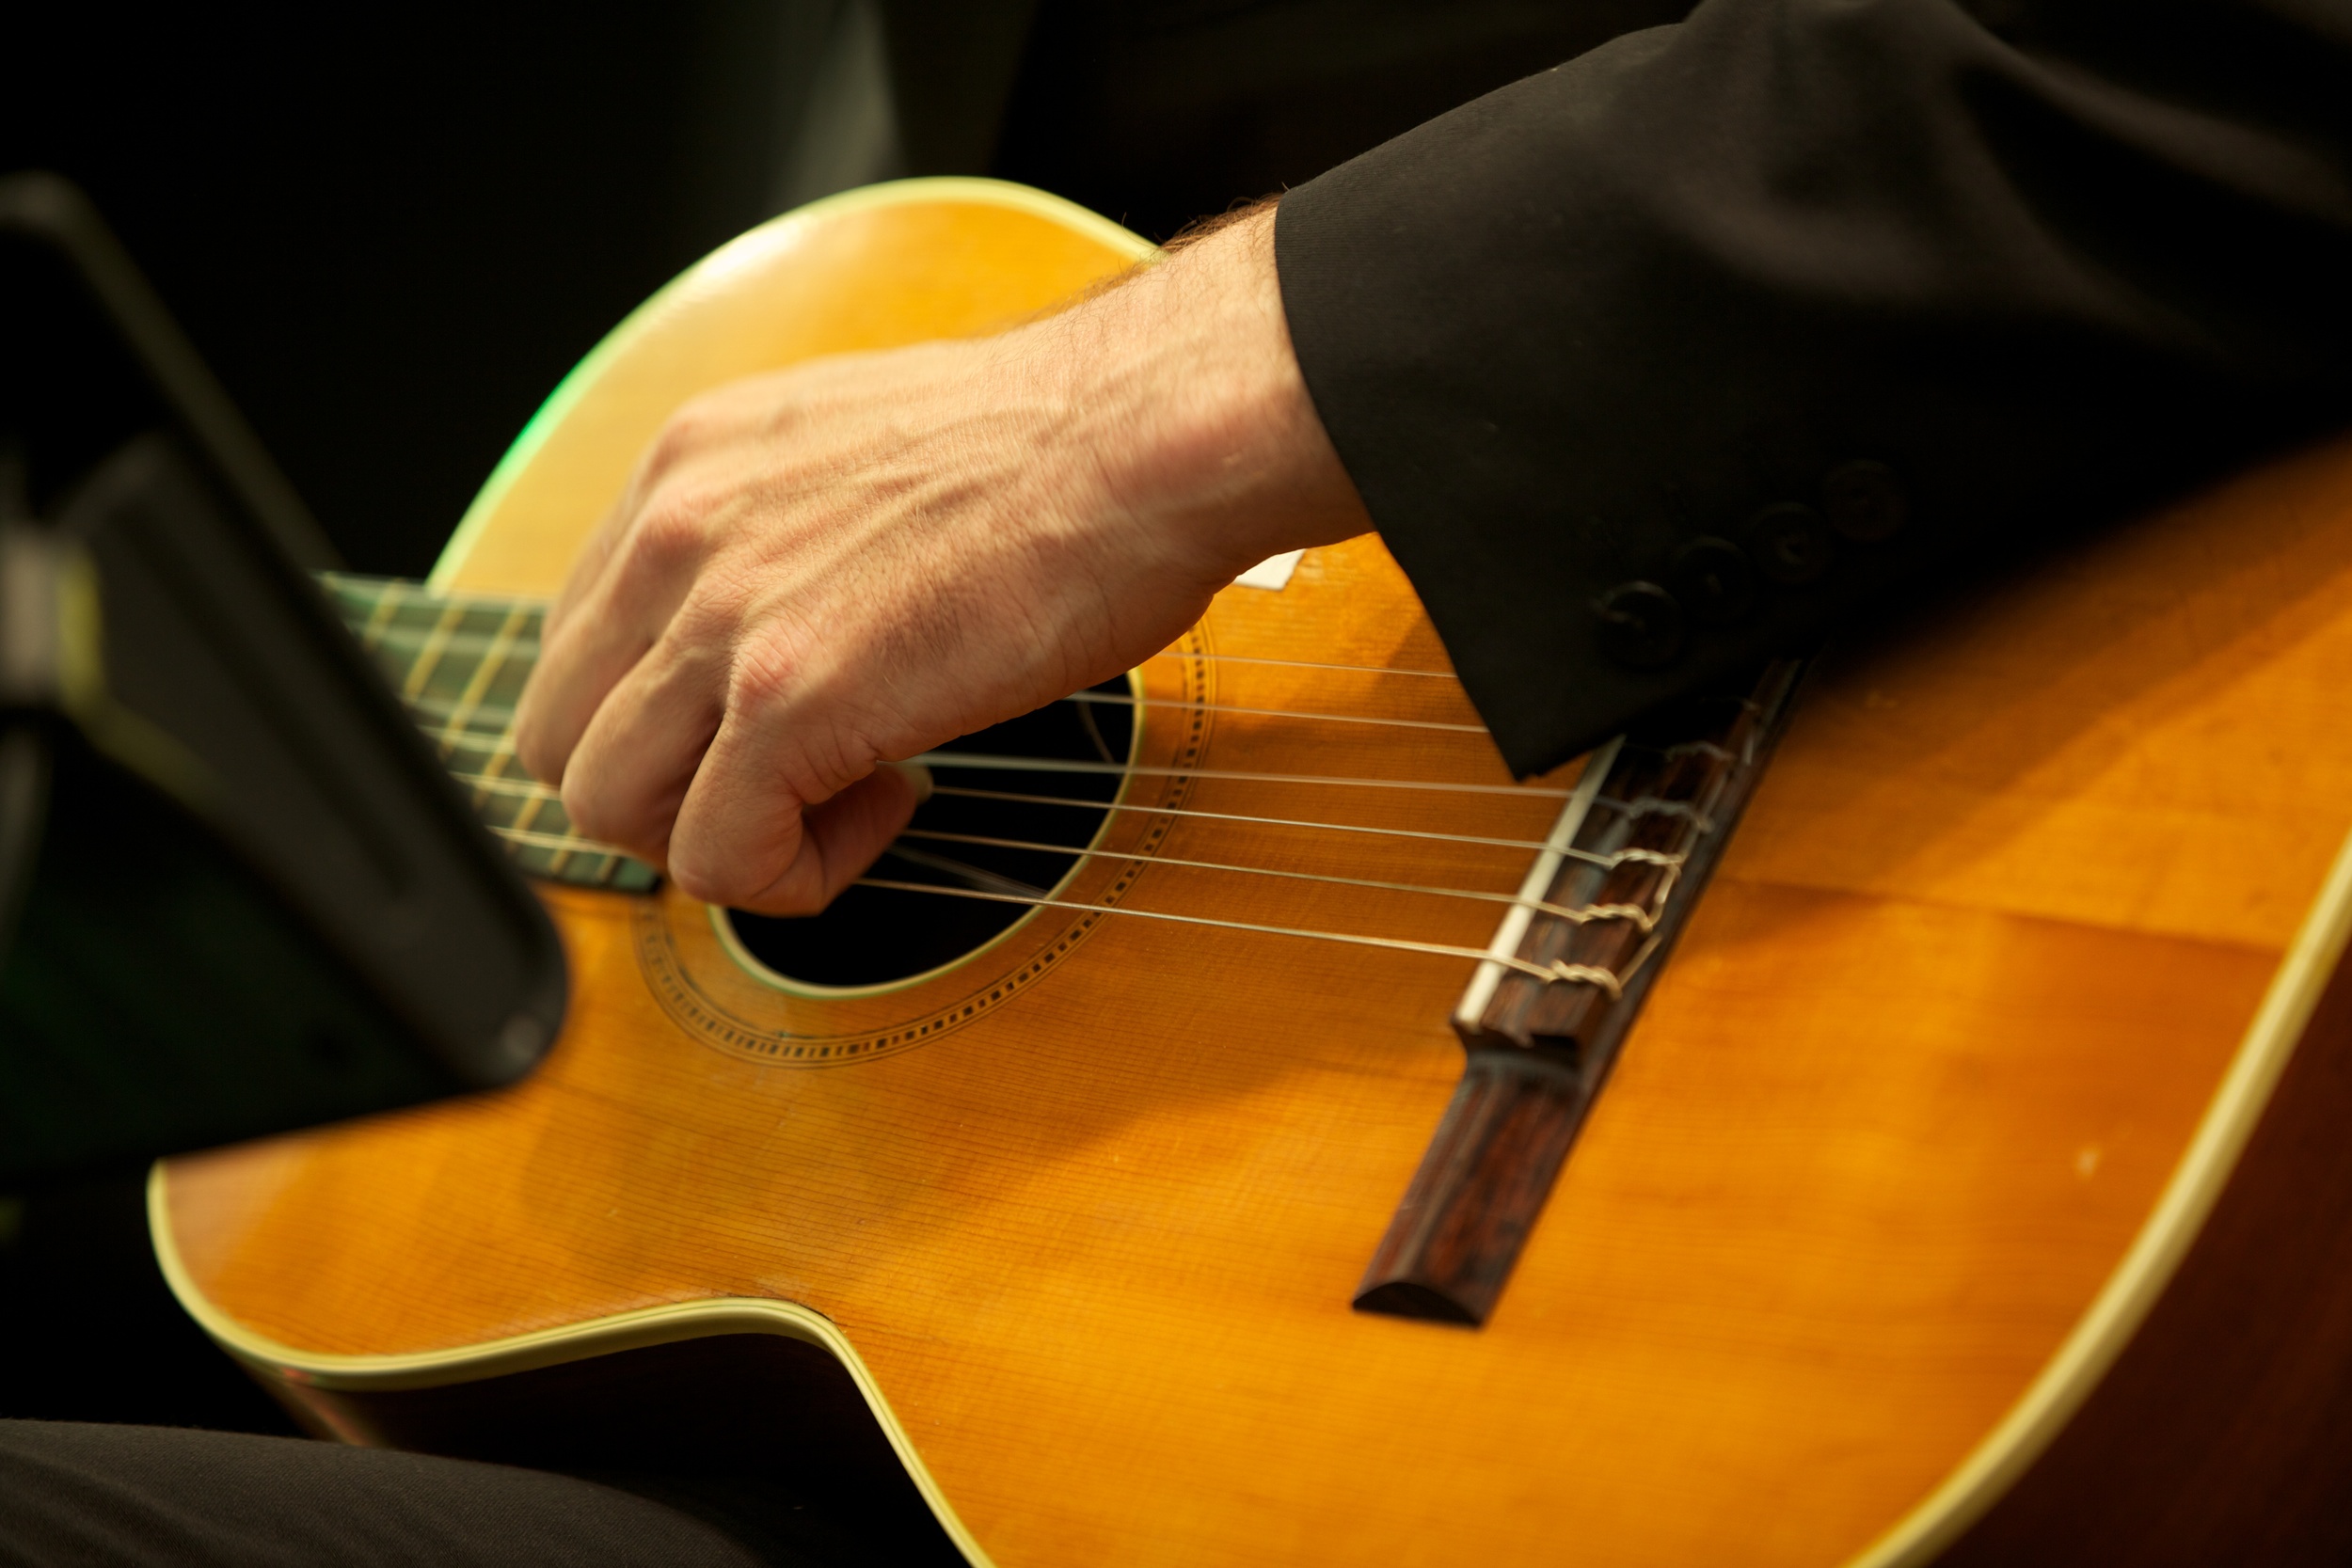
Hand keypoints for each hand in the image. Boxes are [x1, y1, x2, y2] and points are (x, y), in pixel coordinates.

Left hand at [512, 209, 1370, 913]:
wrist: (1141, 440)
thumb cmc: (1060, 448)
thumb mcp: (862, 454)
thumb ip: (784, 531)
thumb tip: (797, 623)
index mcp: (691, 464)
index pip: (581, 641)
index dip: (662, 716)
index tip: (764, 724)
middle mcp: (676, 529)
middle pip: (559, 733)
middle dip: (662, 793)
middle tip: (783, 789)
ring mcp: (721, 616)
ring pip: (606, 805)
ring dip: (718, 838)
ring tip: (842, 801)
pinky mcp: (788, 700)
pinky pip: (715, 856)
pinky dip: (791, 873)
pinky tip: (889, 806)